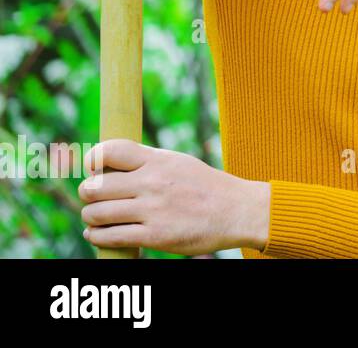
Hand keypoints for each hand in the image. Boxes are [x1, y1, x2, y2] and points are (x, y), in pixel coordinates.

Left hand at [78, 139, 270, 255]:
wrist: (238, 211)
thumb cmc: (206, 187)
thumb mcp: (179, 163)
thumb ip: (146, 161)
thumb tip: (107, 165)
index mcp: (158, 160)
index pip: (109, 151)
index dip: (92, 159)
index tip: (92, 169)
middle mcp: (152, 183)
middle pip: (94, 187)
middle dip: (87, 194)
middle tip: (94, 199)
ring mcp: (153, 210)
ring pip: (96, 214)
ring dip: (90, 218)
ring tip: (95, 219)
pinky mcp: (155, 236)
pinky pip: (110, 237)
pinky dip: (97, 237)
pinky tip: (99, 234)